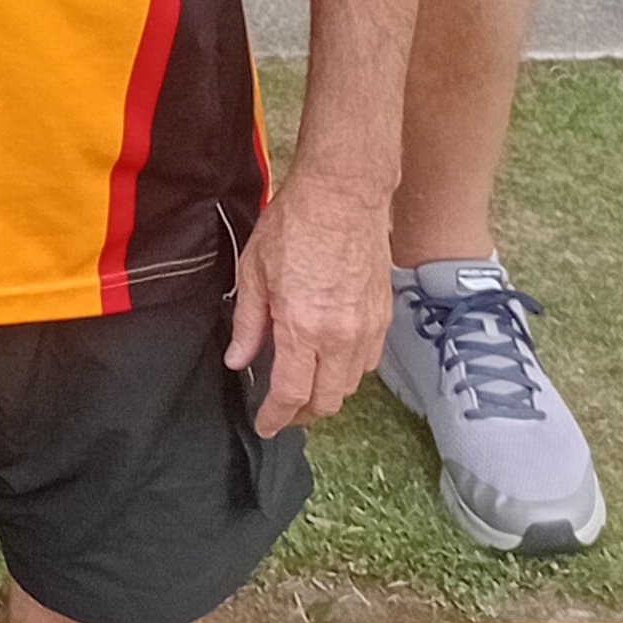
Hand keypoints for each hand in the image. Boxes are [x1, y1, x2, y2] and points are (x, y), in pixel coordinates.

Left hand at [227, 169, 395, 433]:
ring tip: (304, 388)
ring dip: (327, 395)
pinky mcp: (384, 316)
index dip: (276, 417)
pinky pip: (368, 362)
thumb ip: (248, 324)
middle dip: (302, 414)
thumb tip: (238, 360)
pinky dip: (348, 372)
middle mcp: (341, 337)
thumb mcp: (254, 272)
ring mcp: (368, 329)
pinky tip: (330, 361)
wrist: (343, 196)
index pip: (291, 394)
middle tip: (282, 411)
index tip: (264, 426)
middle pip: (327, 401)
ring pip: (350, 385)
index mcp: (304, 329)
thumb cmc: (292, 226)